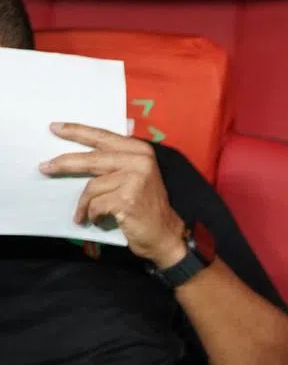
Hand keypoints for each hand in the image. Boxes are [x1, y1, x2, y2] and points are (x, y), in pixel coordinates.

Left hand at [39, 123, 186, 267]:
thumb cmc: (146, 207)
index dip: (76, 132)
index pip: (102, 137)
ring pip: (92, 187)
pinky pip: (96, 205)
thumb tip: (79, 154)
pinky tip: (97, 220)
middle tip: (44, 168)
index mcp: (140, 151)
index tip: (54, 128)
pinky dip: (92, 215)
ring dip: (84, 204)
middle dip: (64, 164)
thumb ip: (116, 161)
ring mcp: (134, 180)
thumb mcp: (136, 177)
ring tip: (83, 214)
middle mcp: (139, 161)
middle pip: (91, 159)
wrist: (166, 235)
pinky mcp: (127, 199)